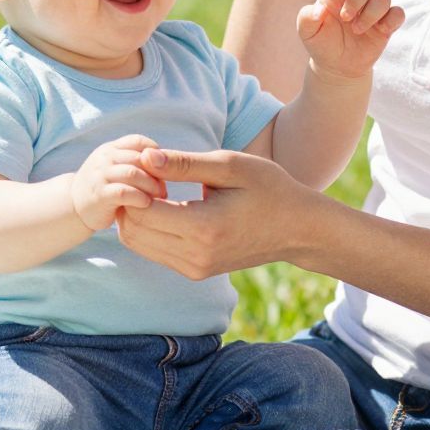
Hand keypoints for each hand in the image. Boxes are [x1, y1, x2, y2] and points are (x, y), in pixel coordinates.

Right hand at [70, 133, 167, 233]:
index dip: (156, 155)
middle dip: (158, 173)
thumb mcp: (118, 168)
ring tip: (159, 198)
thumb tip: (171, 166)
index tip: (164, 172)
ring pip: (133, 173)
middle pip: (140, 157)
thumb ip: (138, 163)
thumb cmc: (105, 187)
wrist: (73, 206)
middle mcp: (105, 158)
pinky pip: (124, 192)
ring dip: (151, 186)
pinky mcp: (99, 195)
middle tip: (164, 189)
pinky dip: (140, 198)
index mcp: (112, 149)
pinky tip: (146, 204)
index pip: (139, 141)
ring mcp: (100, 175)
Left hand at [117, 146, 320, 279]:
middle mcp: (194, 256)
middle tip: (148, 176)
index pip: (141, 210)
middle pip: (133, 230)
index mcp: (204, 227)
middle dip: (130, 201)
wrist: (298, 229)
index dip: (135, 184)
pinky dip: (149, 229)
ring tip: (157, 190)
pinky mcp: (195, 272)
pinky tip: (166, 206)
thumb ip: (185, 163)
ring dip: (137, 216)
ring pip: (138, 244)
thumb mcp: (231, 166)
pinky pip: (153, 252)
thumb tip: (145, 157)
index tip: (150, 165)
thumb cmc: (269, 189)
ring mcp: (194, 269)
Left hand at [297, 0, 404, 79]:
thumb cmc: (321, 43)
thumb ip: (307, 17)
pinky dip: (392, 19)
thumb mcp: (306, 32)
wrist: (336, 67)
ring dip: (372, 12)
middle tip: (346, 19)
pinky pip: (398, 13)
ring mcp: (372, 11)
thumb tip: (320, 10)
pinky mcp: (386, 25)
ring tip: (357, 29)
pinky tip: (381, 30)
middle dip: (356, 0)